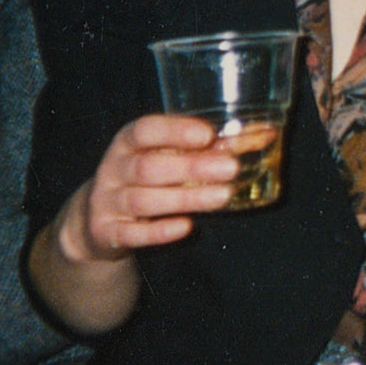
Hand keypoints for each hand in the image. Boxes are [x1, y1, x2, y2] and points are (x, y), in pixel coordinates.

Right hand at [30, 114, 244, 336]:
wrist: (97, 219)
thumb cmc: (147, 176)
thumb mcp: (168, 155)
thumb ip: (209, 146)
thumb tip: (268, 133)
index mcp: (128, 142)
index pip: (144, 130)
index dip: (174, 131)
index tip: (207, 134)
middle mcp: (113, 169)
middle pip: (148, 167)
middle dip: (190, 168)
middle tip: (231, 168)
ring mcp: (108, 202)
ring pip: (143, 200)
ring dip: (186, 198)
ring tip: (223, 196)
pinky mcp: (107, 233)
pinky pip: (133, 234)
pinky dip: (159, 231)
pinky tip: (187, 227)